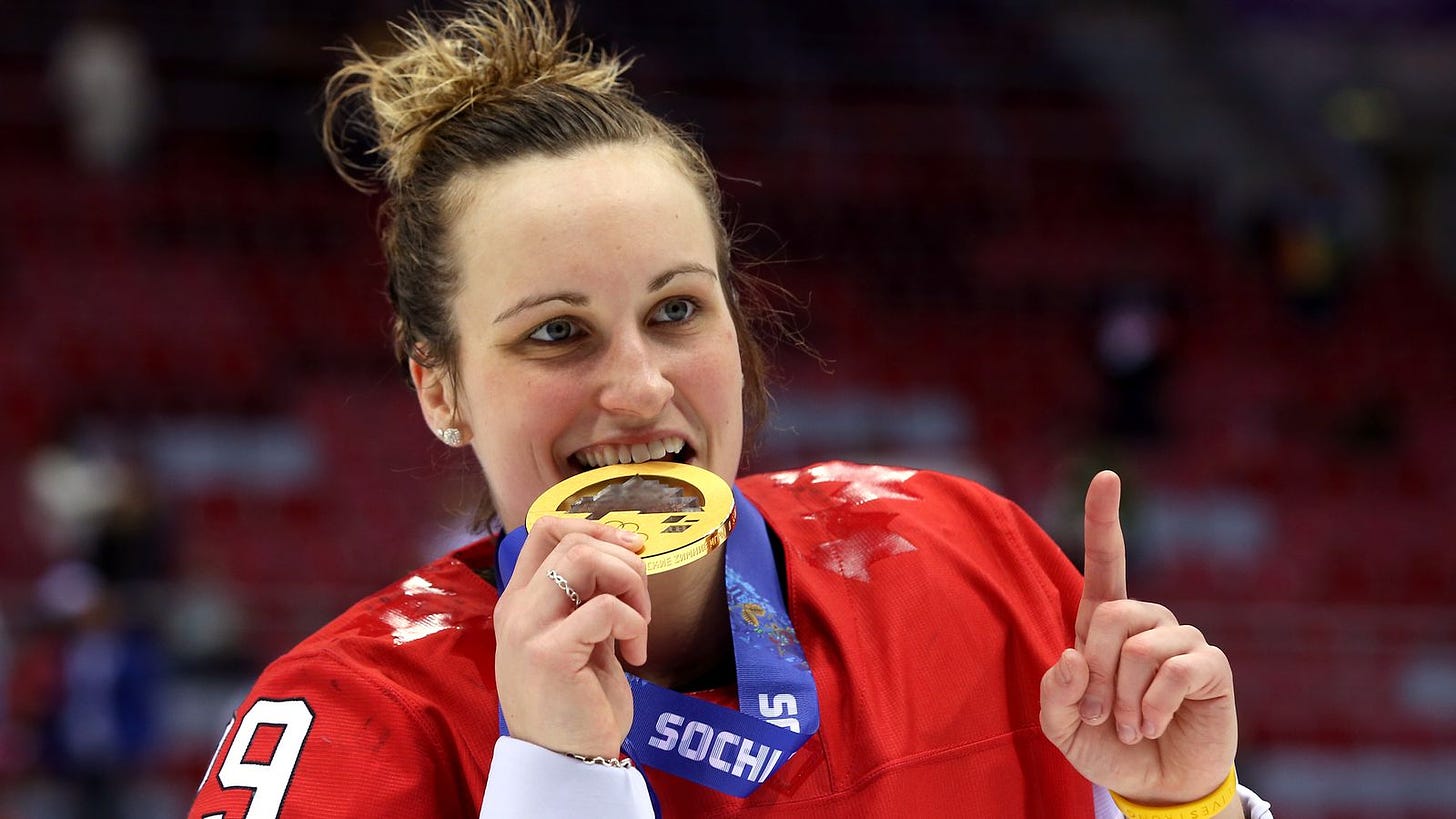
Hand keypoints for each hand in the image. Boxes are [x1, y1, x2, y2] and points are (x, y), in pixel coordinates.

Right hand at [493, 516, 650, 758]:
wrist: (565, 762)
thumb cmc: (577, 704)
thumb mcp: (580, 638)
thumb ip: (589, 598)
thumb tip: (625, 554)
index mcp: (521, 600)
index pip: (546, 529)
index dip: (594, 525)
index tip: (630, 548)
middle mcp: (517, 608)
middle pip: (572, 540)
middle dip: (623, 560)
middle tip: (642, 602)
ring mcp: (528, 629)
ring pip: (583, 559)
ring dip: (629, 583)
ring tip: (640, 623)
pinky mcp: (550, 653)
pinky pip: (605, 608)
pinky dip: (634, 623)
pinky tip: (635, 655)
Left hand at [1040, 471, 1238, 806]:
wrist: (1155, 785)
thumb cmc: (1106, 746)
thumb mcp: (1061, 726)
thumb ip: (1053, 693)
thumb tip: (1069, 655)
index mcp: (1103, 623)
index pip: (1105, 560)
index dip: (1104, 518)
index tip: (1107, 476)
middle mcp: (1144, 620)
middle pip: (1110, 615)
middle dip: (1095, 673)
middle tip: (1098, 714)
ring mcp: (1180, 639)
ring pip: (1140, 647)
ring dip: (1123, 698)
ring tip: (1129, 726)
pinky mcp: (1210, 666)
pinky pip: (1175, 670)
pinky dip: (1153, 706)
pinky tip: (1152, 726)